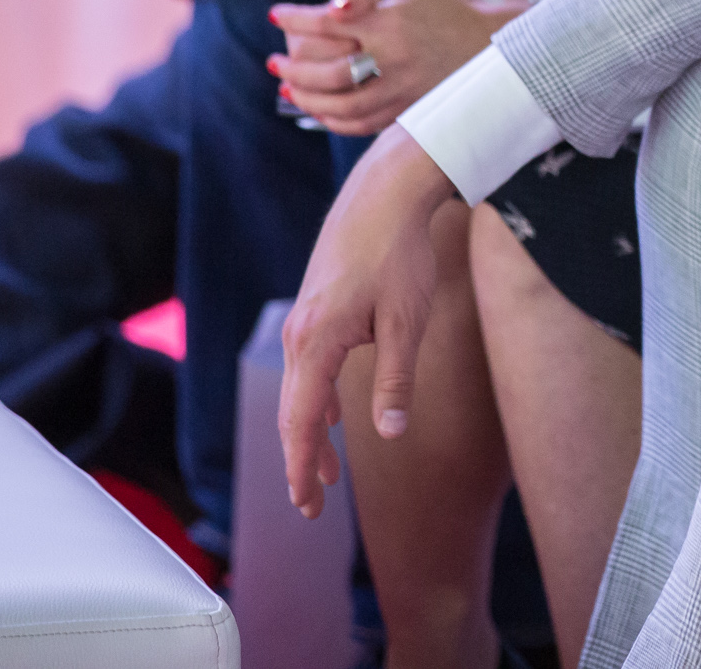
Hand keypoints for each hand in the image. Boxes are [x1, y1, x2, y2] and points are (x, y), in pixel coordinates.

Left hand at [268, 0, 527, 137]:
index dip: (294, 18)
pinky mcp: (408, 109)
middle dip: (291, 69)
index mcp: (390, 22)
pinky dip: (333, 120)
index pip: (326, 21)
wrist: (489, 45)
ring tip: (287, 88)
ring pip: (341, 105)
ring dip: (306, 99)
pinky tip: (317, 110)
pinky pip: (362, 124)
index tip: (274, 15)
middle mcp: (394, 59)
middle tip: (273, 63)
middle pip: (327, 72)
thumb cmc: (442, 7)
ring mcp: (402, 89)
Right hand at [277, 126, 456, 515]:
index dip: (302, 468)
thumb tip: (388, 435)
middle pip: (293, 414)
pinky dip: (317, 399)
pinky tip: (334, 416)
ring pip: (300, 391)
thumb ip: (395, 381)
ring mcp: (303, 320)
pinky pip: (308, 367)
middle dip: (303, 461)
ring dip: (312, 433)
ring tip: (327, 474)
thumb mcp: (406, 322)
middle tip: (313, 506)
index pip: (301, 423)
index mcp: (316, 343)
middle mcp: (299, 335)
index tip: (306, 507)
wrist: (384, 194)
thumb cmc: (400, 254)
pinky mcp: (314, 309)